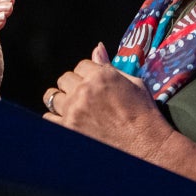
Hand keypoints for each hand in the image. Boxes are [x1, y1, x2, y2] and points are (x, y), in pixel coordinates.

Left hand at [43, 43, 195, 194]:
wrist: (147, 147)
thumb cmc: (144, 115)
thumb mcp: (133, 84)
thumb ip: (110, 66)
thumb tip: (97, 48)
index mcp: (101, 76)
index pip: (81, 66)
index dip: (87, 75)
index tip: (94, 85)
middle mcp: (84, 91)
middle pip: (65, 79)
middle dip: (74, 86)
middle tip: (86, 98)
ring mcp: (73, 111)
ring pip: (52, 97)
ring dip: (62, 101)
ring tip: (75, 110)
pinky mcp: (68, 130)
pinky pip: (48, 118)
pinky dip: (55, 118)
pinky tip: (68, 121)